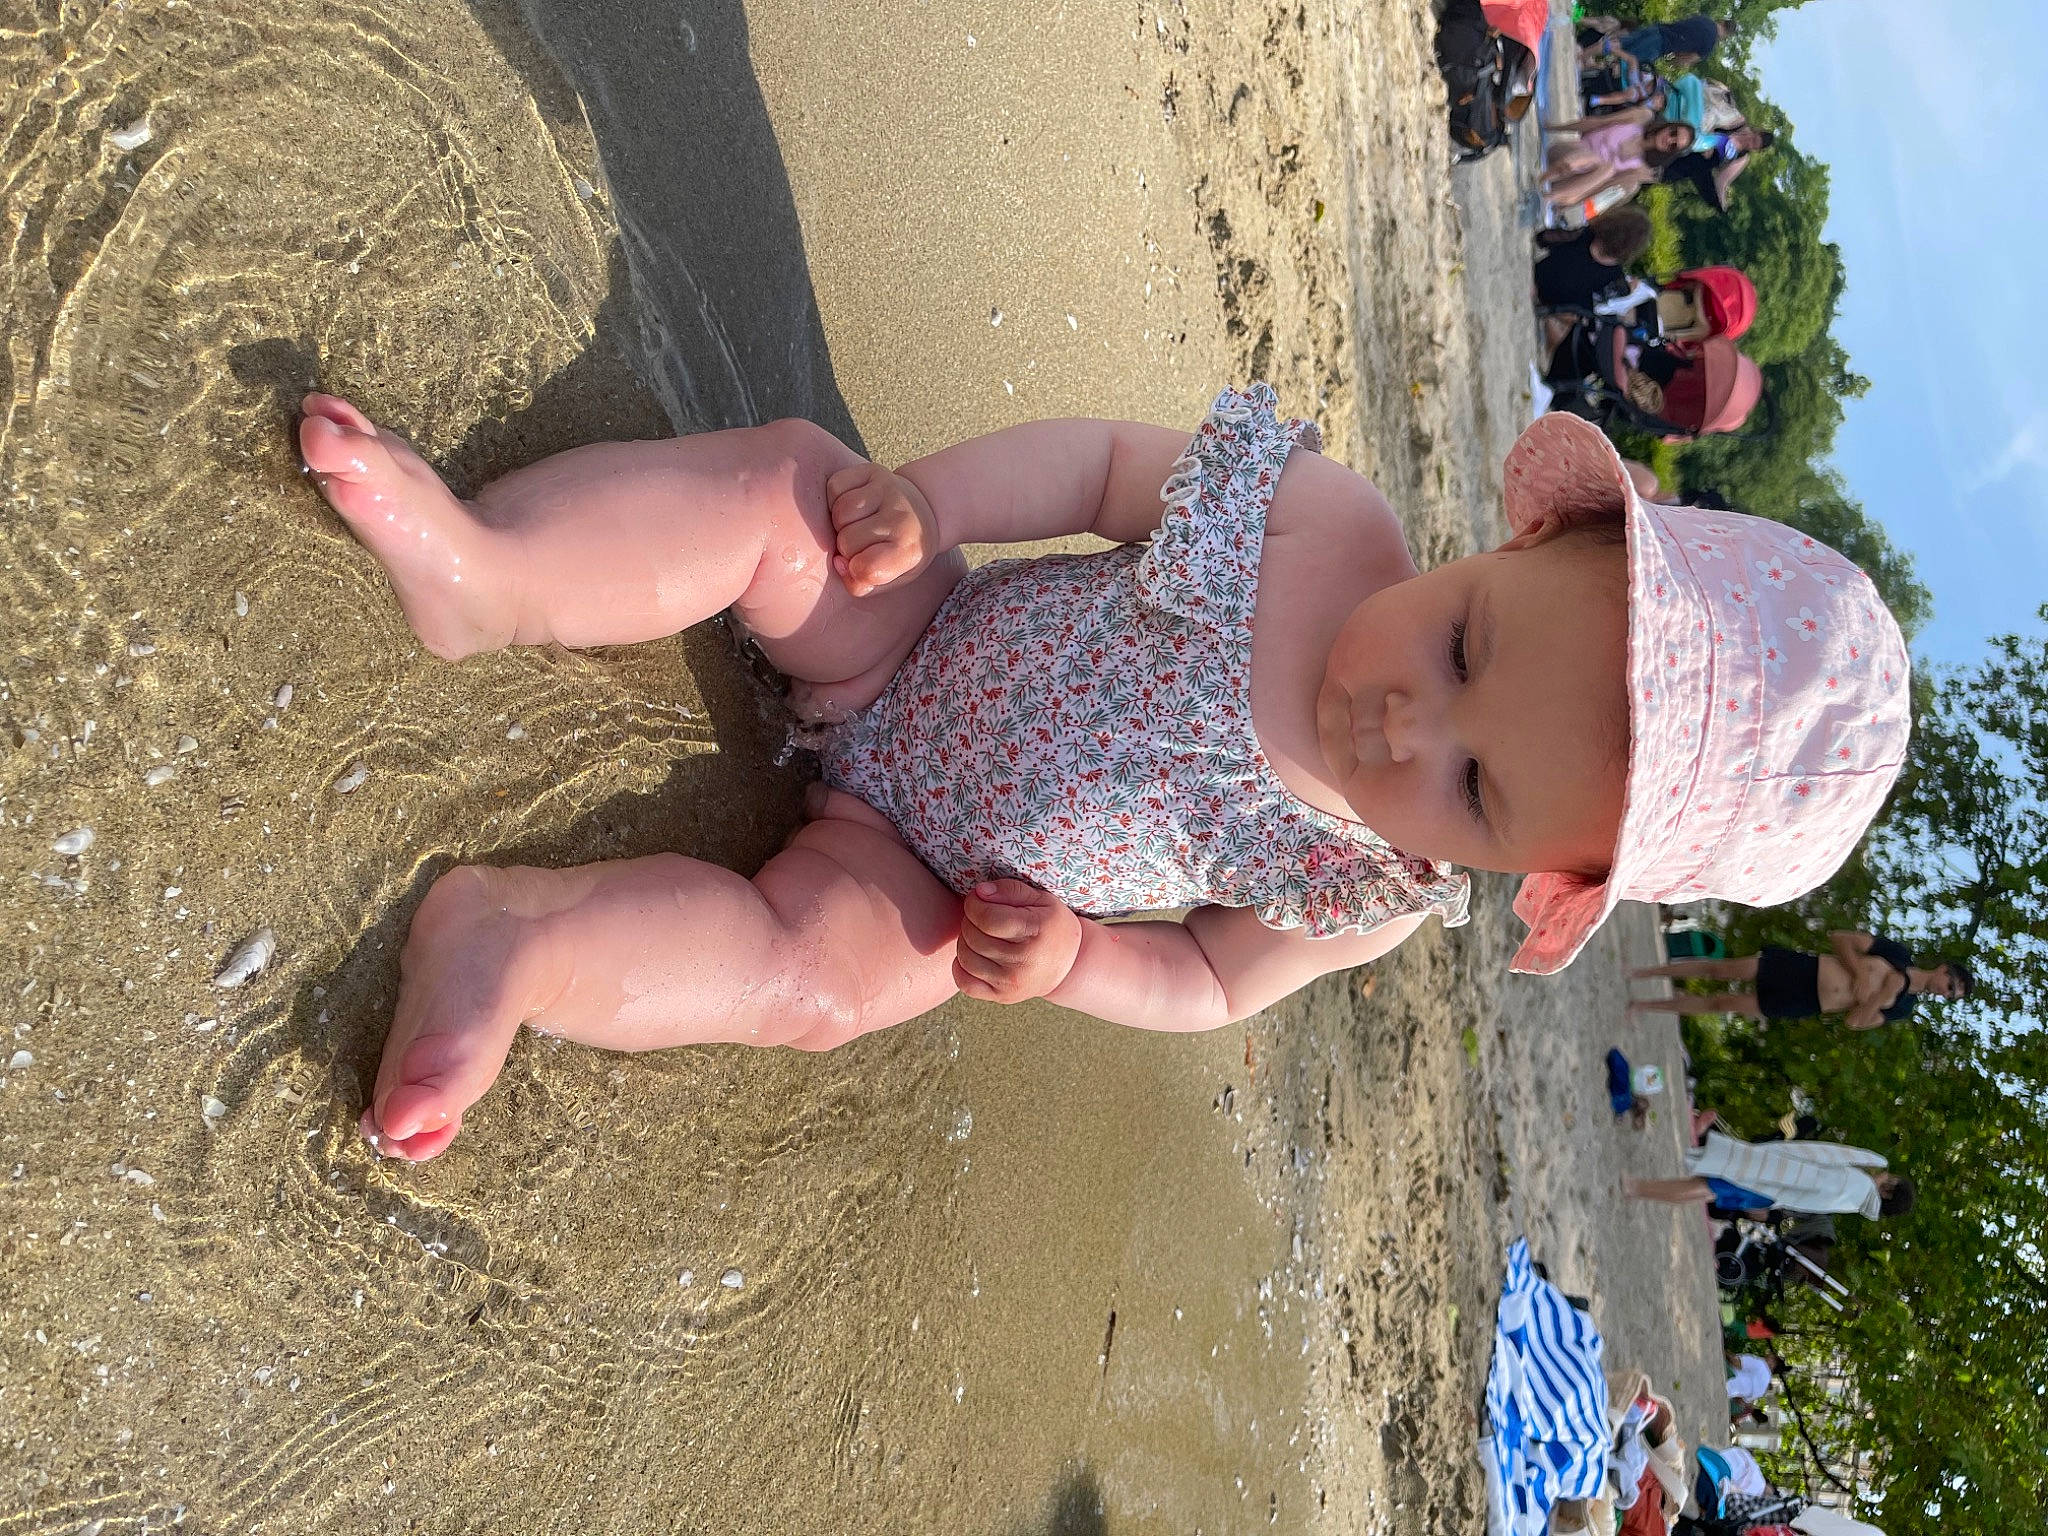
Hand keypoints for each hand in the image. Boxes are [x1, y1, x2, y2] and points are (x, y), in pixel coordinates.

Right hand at [824, 461, 940, 596]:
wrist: (925, 508)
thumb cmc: (902, 548)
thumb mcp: (894, 578)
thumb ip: (864, 584)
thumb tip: (838, 564)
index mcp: (910, 549)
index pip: (866, 568)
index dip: (855, 571)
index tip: (863, 566)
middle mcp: (901, 517)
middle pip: (847, 541)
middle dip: (847, 548)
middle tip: (863, 543)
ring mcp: (888, 490)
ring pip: (839, 513)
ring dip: (840, 524)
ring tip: (856, 525)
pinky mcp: (873, 471)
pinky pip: (834, 487)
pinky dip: (835, 499)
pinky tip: (852, 507)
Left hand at [953, 880, 1082, 1003]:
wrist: (1068, 966)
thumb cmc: (1051, 926)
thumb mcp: (1041, 899)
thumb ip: (1010, 890)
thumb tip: (979, 892)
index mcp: (1036, 931)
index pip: (988, 917)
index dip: (974, 904)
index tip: (978, 899)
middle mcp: (1024, 961)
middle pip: (974, 936)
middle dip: (970, 919)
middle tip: (981, 915)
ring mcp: (1011, 983)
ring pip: (966, 958)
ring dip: (964, 940)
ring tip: (978, 934)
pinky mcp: (1002, 997)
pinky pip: (965, 984)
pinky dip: (960, 967)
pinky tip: (973, 955)